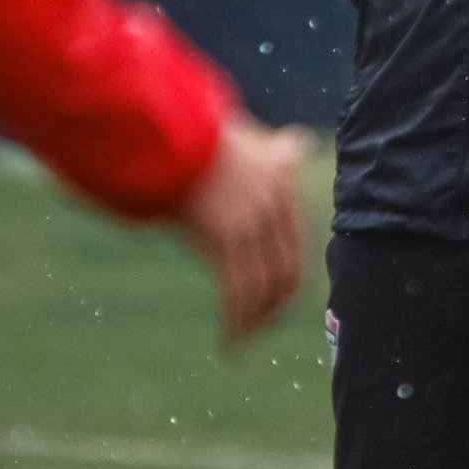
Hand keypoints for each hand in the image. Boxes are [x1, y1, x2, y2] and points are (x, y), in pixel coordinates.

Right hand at [174, 115, 309, 347]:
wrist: (168, 126)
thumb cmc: (200, 131)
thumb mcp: (250, 136)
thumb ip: (275, 151)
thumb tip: (301, 142)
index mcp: (284, 184)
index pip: (298, 250)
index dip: (287, 286)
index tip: (274, 306)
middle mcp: (275, 204)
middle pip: (287, 275)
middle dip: (273, 311)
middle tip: (256, 329)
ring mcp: (252, 221)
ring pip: (263, 290)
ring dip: (252, 323)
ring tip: (238, 340)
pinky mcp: (225, 236)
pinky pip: (238, 292)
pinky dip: (236, 323)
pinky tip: (228, 342)